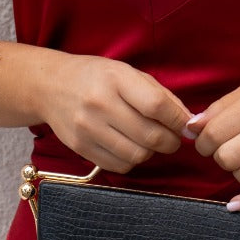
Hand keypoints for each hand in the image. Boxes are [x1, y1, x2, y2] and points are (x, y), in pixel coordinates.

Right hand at [38, 52, 191, 173]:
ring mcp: (88, 128)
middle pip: (150, 136)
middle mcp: (99, 104)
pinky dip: (132, 160)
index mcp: (116, 79)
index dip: (178, 120)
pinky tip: (129, 146)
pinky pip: (119, 165)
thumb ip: (160, 95)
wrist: (50, 86)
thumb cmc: (97, 77)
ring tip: (149, 141)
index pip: (157, 106)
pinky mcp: (80, 147)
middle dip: (170, 141)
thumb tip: (189, 122)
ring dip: (151, 152)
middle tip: (172, 138)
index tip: (186, 126)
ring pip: (137, 155)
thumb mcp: (128, 73)